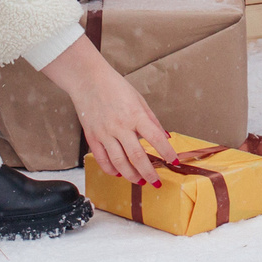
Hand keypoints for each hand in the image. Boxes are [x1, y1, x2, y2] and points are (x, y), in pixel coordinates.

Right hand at [39, 35, 172, 184]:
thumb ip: (151, 120)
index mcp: (135, 115)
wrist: (88, 80)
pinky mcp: (92, 137)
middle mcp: (120, 126)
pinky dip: (111, 170)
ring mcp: (105, 133)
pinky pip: (102, 159)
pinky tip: (118, 173)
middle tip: (156, 182)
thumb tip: (164, 137)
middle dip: (149, 172)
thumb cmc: (115, 86)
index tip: (174, 162)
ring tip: (140, 181)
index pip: (155, 138)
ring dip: (131, 175)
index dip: (167, 152)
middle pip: (137, 156)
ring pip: (119, 162)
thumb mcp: (139, 99)